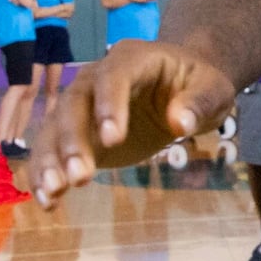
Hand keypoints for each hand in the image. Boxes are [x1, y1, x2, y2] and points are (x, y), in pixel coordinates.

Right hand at [28, 39, 237, 205]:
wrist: (182, 88)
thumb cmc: (199, 85)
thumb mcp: (214, 89)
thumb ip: (199, 103)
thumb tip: (179, 121)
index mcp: (132, 59)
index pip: (114, 76)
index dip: (108, 105)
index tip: (112, 141)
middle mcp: (97, 77)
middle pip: (74, 103)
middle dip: (73, 140)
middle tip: (79, 178)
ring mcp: (83, 104)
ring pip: (55, 126)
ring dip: (51, 159)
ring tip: (54, 193)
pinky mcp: (78, 131)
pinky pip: (53, 148)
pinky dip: (46, 172)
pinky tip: (48, 202)